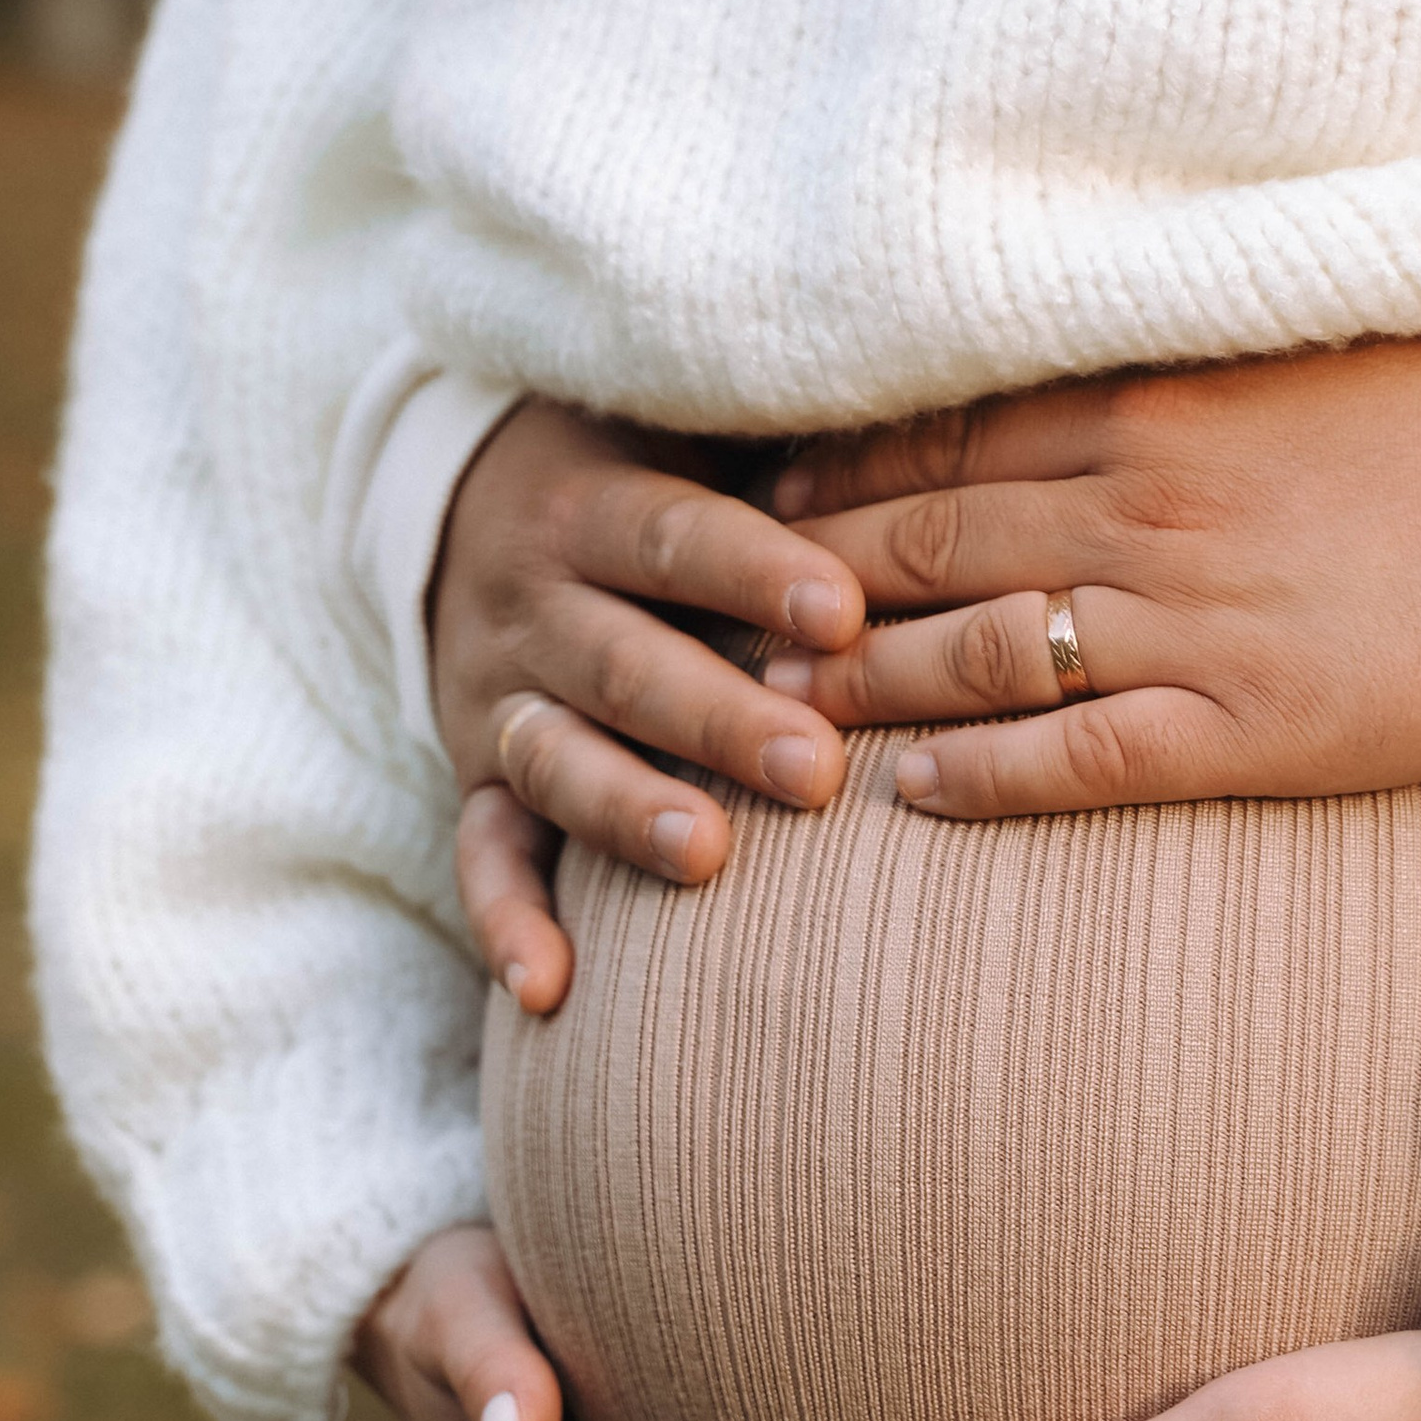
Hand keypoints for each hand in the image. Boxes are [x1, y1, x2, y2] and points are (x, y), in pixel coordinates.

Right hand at [433, 403, 869, 1011]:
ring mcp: (497, 696)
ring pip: (555, 759)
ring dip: (625, 810)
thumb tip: (951, 447)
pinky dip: (507, 921)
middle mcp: (532, 602)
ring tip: (705, 854)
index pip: (675, 536)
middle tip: (815, 768)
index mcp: (590, 507)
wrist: (469, 496)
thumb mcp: (695, 432)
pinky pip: (482, 852)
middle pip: (623, 663)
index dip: (756, 573)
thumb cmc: (650, 469)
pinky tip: (548, 988)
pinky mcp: (475, 774)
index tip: (844, 612)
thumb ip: (794, 454)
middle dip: (717, 717)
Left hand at [762, 334, 1420, 818]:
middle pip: (926, 545)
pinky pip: (1085, 758)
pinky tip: (913, 797)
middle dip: (802, 584)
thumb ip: (1155, 370)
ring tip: (770, 715)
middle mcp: (1149, 506)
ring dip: (861, 687)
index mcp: (1154, 400)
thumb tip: (1037, 378)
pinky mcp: (1254, 726)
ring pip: (977, 657)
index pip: (941, 436)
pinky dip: (987, 777)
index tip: (745, 498)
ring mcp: (1196, 622)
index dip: (827, 473)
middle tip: (707, 617)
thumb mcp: (1287, 354)